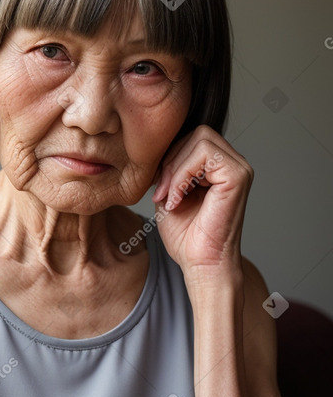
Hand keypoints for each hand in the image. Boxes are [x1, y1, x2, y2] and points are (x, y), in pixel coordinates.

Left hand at [152, 125, 252, 278]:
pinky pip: (204, 154)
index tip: (157, 188)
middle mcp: (233, 163)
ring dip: (175, 169)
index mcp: (219, 165)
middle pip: (197, 132)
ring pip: (200, 139)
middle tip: (161, 192)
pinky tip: (178, 200)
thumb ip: (168, 166)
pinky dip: (182, 175)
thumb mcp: (168, 191)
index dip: (169, 156)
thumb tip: (156, 143)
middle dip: (170, 160)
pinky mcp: (238, 175)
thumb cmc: (187, 236)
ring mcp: (239, 168)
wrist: (200, 264)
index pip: (191, 136)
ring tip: (169, 197)